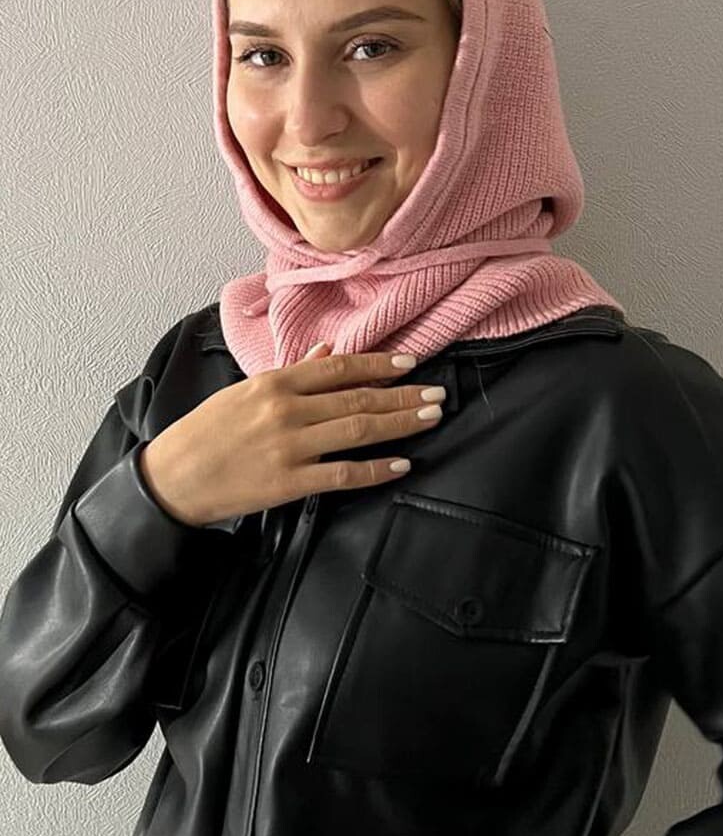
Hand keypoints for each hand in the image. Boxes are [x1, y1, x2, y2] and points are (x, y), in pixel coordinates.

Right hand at [138, 342, 445, 526]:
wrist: (173, 477)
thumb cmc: (207, 431)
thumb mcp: (246, 391)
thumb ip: (293, 372)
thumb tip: (329, 352)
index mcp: (275, 382)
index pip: (340, 368)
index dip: (380, 364)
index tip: (411, 362)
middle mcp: (286, 410)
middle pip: (358, 398)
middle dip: (404, 395)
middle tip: (437, 393)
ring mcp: (289, 447)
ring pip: (358, 430)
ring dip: (400, 423)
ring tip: (430, 418)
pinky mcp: (288, 483)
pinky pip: (342, 474)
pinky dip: (375, 469)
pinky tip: (401, 464)